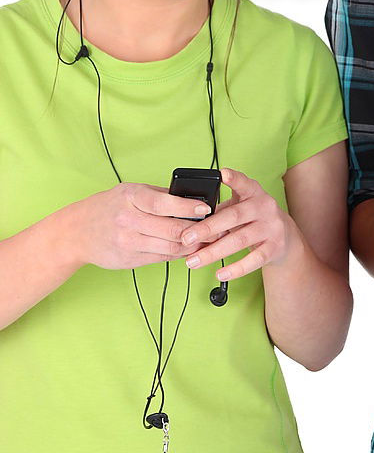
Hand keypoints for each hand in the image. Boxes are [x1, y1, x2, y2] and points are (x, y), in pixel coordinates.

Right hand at [74, 182, 212, 269]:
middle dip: (198, 230)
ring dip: (193, 245)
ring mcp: (128, 243)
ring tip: (209, 240)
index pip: (163, 203)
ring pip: (169, 247)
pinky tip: (190, 249)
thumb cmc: (109, 206)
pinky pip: (162, 258)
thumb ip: (158, 195)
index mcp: (131, 198)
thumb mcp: (130, 191)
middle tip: (217, 228)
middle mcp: (128, 221)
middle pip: (171, 229)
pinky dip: (179, 254)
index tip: (206, 208)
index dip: (187, 207)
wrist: (77, 232)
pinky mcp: (130, 260)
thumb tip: (191, 198)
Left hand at [181, 168, 293, 280]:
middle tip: (186, 237)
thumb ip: (221, 210)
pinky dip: (236, 269)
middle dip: (207, 228)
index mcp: (253, 192)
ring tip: (193, 261)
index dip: (234, 178)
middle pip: (234, 216)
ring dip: (213, 252)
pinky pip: (253, 260)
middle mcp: (264, 207)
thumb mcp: (240, 206)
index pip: (243, 182)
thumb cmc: (252, 218)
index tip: (221, 173)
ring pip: (239, 240)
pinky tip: (220, 273)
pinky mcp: (275, 247)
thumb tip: (190, 222)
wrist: (285, 237)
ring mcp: (271, 227)